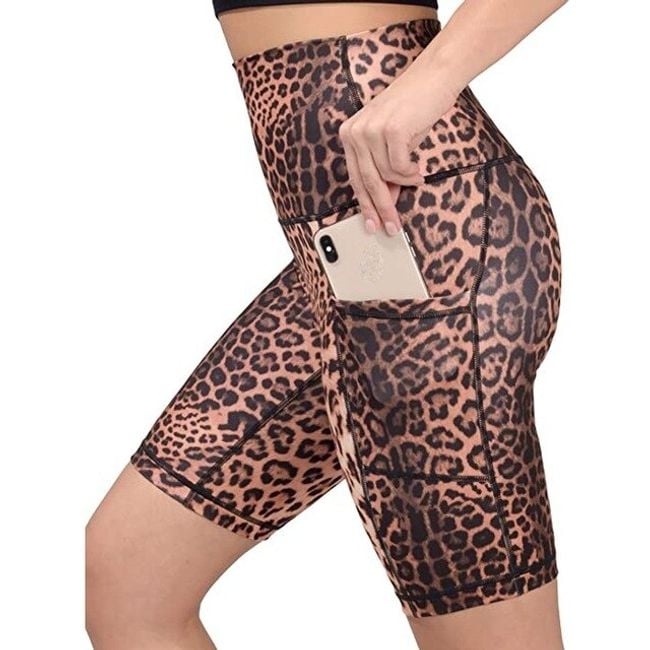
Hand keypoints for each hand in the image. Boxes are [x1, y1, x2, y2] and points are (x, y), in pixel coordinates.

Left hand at [339, 63, 459, 234]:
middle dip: (382, 209)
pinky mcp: (391, 130)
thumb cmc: (414, 108)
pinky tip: (418, 167)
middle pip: (368, 182)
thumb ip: (383, 168)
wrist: (433, 77)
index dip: (365, 205)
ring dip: (404, 181)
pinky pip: (400, 167)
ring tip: (416, 175)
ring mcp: (371, 130)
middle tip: (392, 227)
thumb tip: (385, 200)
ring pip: (387, 176)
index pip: (355, 178)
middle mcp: (355, 131)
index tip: (372, 224)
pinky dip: (411, 172)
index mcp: (350, 133)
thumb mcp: (391, 141)